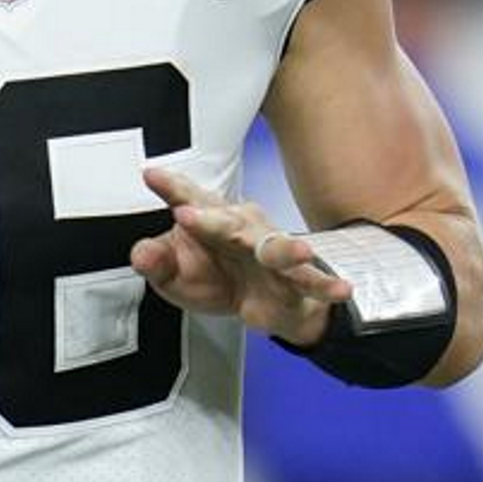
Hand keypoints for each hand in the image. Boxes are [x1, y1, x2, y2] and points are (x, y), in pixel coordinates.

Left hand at [130, 166, 354, 345]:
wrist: (261, 305)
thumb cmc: (213, 276)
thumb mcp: (174, 274)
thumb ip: (156, 262)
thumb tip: (140, 253)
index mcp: (209, 220)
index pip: (187, 198)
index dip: (171, 186)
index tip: (152, 176)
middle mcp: (242, 229)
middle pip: (227, 222)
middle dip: (210, 220)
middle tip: (186, 215)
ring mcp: (271, 253)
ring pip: (279, 248)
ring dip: (288, 249)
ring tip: (300, 250)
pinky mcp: (295, 282)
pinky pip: (312, 282)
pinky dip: (326, 286)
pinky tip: (342, 289)